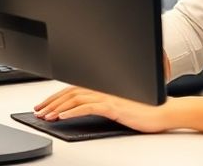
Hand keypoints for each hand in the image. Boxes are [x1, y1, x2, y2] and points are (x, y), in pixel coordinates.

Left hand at [33, 86, 171, 132]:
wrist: (164, 111)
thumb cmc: (145, 110)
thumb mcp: (118, 106)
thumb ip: (102, 104)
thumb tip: (83, 110)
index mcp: (103, 86)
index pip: (73, 88)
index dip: (56, 96)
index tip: (44, 105)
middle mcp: (103, 88)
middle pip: (70, 92)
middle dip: (51, 102)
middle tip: (38, 111)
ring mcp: (108, 96)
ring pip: (75, 98)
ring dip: (57, 107)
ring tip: (46, 116)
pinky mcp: (113, 106)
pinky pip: (87, 107)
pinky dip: (72, 111)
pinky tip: (62, 117)